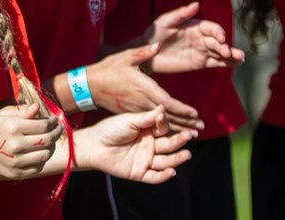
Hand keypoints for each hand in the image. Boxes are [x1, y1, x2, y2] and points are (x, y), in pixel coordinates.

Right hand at [0, 104, 61, 178]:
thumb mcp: (4, 114)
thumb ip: (23, 110)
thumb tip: (38, 108)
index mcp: (13, 127)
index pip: (43, 125)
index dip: (53, 122)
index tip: (55, 120)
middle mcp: (15, 145)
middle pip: (47, 140)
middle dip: (57, 133)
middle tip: (59, 129)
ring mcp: (16, 161)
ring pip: (45, 155)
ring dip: (51, 147)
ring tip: (50, 140)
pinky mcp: (17, 173)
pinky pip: (38, 167)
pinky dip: (43, 159)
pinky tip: (41, 151)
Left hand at [75, 107, 194, 183]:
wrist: (93, 146)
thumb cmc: (110, 130)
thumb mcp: (129, 121)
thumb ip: (147, 117)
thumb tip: (163, 107)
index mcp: (148, 131)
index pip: (163, 129)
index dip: (165, 124)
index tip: (165, 117)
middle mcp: (150, 146)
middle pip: (168, 144)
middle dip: (179, 140)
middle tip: (190, 135)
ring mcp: (146, 160)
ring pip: (165, 161)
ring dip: (177, 158)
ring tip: (187, 154)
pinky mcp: (140, 173)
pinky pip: (154, 177)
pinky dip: (164, 176)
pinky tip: (171, 171)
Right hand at [89, 44, 203, 131]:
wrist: (90, 86)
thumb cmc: (108, 69)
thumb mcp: (125, 56)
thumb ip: (143, 52)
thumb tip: (158, 44)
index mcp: (143, 88)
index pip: (167, 103)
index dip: (182, 110)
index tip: (195, 114)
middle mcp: (142, 102)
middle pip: (167, 116)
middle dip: (185, 123)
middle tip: (200, 129)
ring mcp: (137, 110)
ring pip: (160, 122)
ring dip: (177, 128)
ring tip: (192, 134)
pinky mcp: (133, 113)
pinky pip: (151, 123)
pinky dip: (164, 127)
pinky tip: (173, 130)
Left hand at [146, 2, 243, 73]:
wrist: (146, 54)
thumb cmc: (153, 34)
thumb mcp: (164, 22)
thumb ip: (180, 14)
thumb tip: (196, 4)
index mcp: (195, 26)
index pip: (211, 28)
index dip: (218, 32)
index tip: (221, 39)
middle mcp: (201, 37)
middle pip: (218, 41)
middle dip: (225, 46)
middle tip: (228, 52)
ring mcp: (202, 50)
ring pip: (220, 52)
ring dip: (231, 54)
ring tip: (240, 59)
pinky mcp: (200, 63)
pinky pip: (216, 62)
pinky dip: (227, 63)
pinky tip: (236, 63)